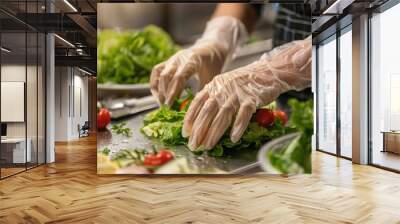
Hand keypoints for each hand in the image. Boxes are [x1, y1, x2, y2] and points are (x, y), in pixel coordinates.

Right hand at [150, 16, 247, 105]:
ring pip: (159, 74)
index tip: (169, 106)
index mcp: (192, 61)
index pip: (178, 78)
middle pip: (166, 76)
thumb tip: (192, 109)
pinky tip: (158, 94)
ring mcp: (172, 59)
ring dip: (159, 90)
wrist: (211, 49)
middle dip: (164, 94)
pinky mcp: (168, 61)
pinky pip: (156, 71)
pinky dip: (155, 82)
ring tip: (162, 103)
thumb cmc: (213, 65)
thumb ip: (202, 91)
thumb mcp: (211, 78)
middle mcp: (179, 58)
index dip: (172, 93)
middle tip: (166, 108)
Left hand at [182, 37, 311, 150]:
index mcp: (213, 86)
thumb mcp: (223, 86)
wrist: (267, 71)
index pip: (197, 103)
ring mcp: (237, 94)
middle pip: (207, 111)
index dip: (190, 119)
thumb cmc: (244, 82)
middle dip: (199, 130)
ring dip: (214, 132)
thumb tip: (199, 120)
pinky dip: (238, 126)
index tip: (185, 134)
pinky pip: (244, 114)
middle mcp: (222, 90)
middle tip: (194, 145)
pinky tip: (233, 138)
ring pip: (223, 114)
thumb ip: (212, 99)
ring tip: (208, 145)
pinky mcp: (252, 98)